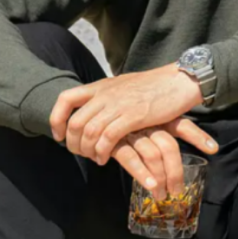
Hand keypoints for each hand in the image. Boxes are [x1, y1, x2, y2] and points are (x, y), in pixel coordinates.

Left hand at [50, 64, 204, 164]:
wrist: (180, 80)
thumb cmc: (157, 85)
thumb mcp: (125, 85)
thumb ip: (109, 95)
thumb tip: (97, 109)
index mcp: (102, 86)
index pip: (66, 98)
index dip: (57, 119)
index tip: (60, 135)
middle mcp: (106, 94)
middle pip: (76, 122)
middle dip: (73, 143)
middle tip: (80, 154)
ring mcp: (119, 105)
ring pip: (90, 132)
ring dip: (88, 151)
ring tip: (95, 158)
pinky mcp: (134, 116)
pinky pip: (108, 138)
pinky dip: (102, 151)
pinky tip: (106, 158)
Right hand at [110, 117, 218, 200]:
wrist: (86, 110)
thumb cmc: (118, 120)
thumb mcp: (142, 122)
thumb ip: (160, 132)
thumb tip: (181, 149)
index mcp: (157, 118)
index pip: (182, 125)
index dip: (198, 136)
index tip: (213, 149)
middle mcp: (147, 123)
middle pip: (169, 146)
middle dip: (176, 171)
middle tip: (177, 191)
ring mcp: (131, 131)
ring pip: (153, 154)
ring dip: (160, 178)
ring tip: (162, 196)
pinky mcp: (113, 140)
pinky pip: (131, 158)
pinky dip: (141, 173)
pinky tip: (148, 186)